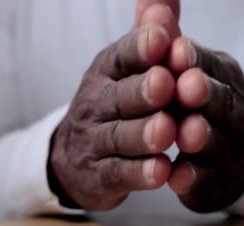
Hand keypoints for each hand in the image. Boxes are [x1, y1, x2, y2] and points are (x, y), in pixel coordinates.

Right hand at [48, 3, 180, 209]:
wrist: (77, 156)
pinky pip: (119, 174)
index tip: (163, 38)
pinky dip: (140, 174)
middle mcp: (96, 103)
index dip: (140, 48)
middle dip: (142, 90)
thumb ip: (147, 32)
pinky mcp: (100, 176)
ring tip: (166, 130)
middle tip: (165, 84)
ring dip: (144, 133)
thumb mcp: (126, 65)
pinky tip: (162, 173)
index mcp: (107, 72)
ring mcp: (95, 142)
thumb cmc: (115, 103)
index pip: (121, 56)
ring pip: (119, 136)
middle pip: (119, 97)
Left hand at [167, 37, 243, 212]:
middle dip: (205, 94)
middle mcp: (233, 113)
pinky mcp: (216, 183)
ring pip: (216, 142)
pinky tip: (176, 178)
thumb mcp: (188, 69)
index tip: (178, 50)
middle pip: (223, 103)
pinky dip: (192, 178)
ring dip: (200, 137)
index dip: (197, 60)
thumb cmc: (200, 104)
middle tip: (187, 86)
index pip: (214, 66)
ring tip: (186, 132)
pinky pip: (206, 181)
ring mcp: (228, 150)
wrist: (232, 156)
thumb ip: (169, 36)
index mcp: (224, 79)